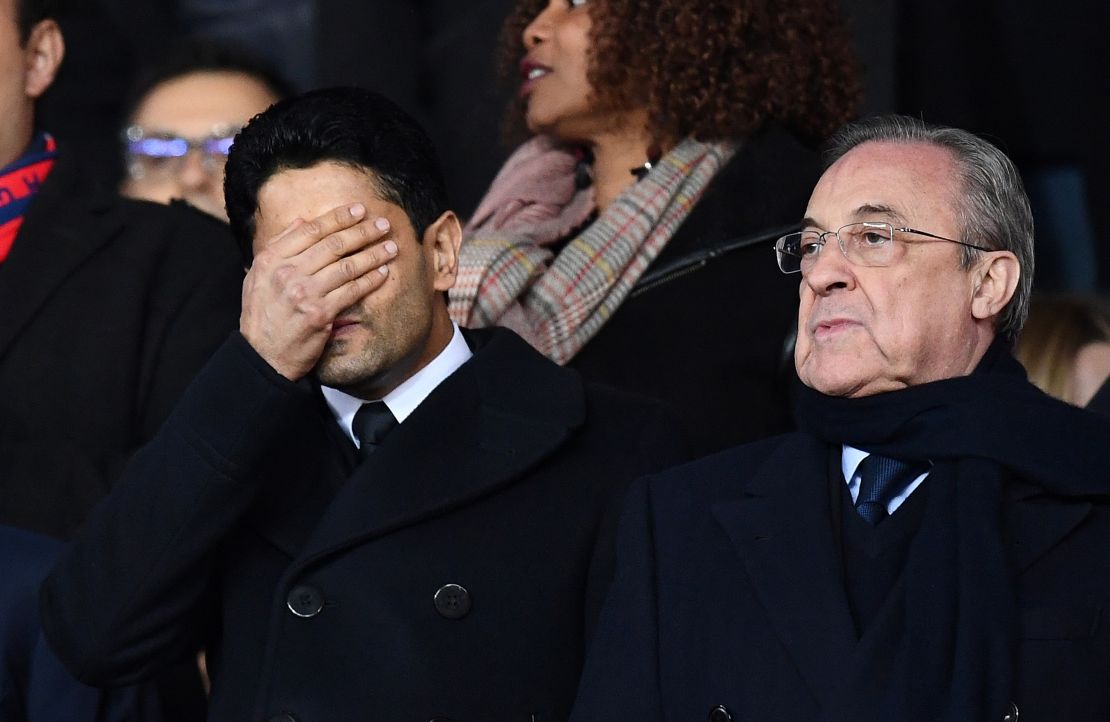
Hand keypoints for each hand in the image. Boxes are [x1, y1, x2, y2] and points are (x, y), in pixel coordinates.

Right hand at [240, 203, 397, 379]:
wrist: (263, 355)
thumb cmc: (263, 314)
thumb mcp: (258, 276)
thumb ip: (279, 246)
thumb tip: (302, 220)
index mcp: (270, 259)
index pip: (310, 230)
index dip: (338, 217)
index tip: (359, 210)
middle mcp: (286, 273)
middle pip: (332, 245)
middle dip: (362, 232)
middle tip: (383, 224)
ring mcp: (304, 293)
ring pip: (347, 267)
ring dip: (373, 255)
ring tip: (391, 247)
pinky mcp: (320, 314)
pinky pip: (352, 291)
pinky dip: (370, 280)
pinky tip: (383, 272)